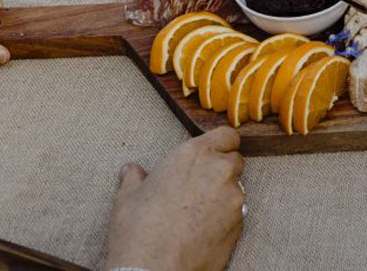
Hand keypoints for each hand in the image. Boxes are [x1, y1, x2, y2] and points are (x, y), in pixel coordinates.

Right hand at [104, 127, 245, 270]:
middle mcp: (219, 171)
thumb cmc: (138, 232)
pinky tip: (203, 229)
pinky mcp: (239, 224)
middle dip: (221, 169)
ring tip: (197, 212)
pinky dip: (225, 217)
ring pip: (236, 188)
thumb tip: (131, 170)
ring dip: (223, 194)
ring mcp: (233, 198)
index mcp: (194, 155)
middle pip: (234, 160)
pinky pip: (237, 213)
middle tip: (198, 186)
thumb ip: (134, 178)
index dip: (220, 144)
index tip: (210, 153)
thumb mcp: (127, 198)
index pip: (226, 135)